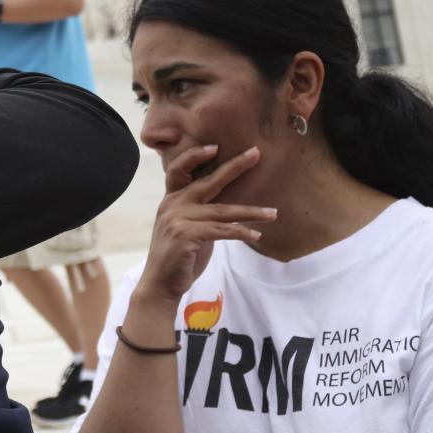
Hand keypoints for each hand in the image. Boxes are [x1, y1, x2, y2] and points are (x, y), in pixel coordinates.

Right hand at [132, 145, 275, 308]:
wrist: (159, 285)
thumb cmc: (178, 258)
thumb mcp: (185, 229)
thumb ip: (200, 215)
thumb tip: (228, 210)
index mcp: (170, 201)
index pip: (179, 170)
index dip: (196, 156)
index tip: (216, 147)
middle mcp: (172, 205)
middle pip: (208, 181)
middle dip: (235, 166)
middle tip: (256, 153)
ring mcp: (178, 220)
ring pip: (223, 211)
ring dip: (251, 212)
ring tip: (273, 213)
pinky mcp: (187, 236)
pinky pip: (222, 231)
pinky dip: (241, 232)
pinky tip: (255, 235)